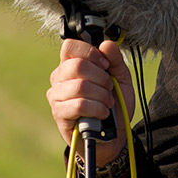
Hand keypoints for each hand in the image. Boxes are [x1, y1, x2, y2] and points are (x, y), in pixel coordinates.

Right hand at [47, 38, 134, 166]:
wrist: (112, 134)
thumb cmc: (113, 104)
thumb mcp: (120, 78)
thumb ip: (115, 59)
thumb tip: (106, 44)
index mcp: (71, 64)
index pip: (70, 45)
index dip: (91, 53)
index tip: (105, 65)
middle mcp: (59, 77)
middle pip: (76, 66)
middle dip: (101, 78)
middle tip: (109, 88)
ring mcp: (56, 95)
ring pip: (80, 86)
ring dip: (102, 95)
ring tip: (107, 103)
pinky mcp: (59, 113)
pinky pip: (79, 105)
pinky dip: (97, 108)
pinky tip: (102, 113)